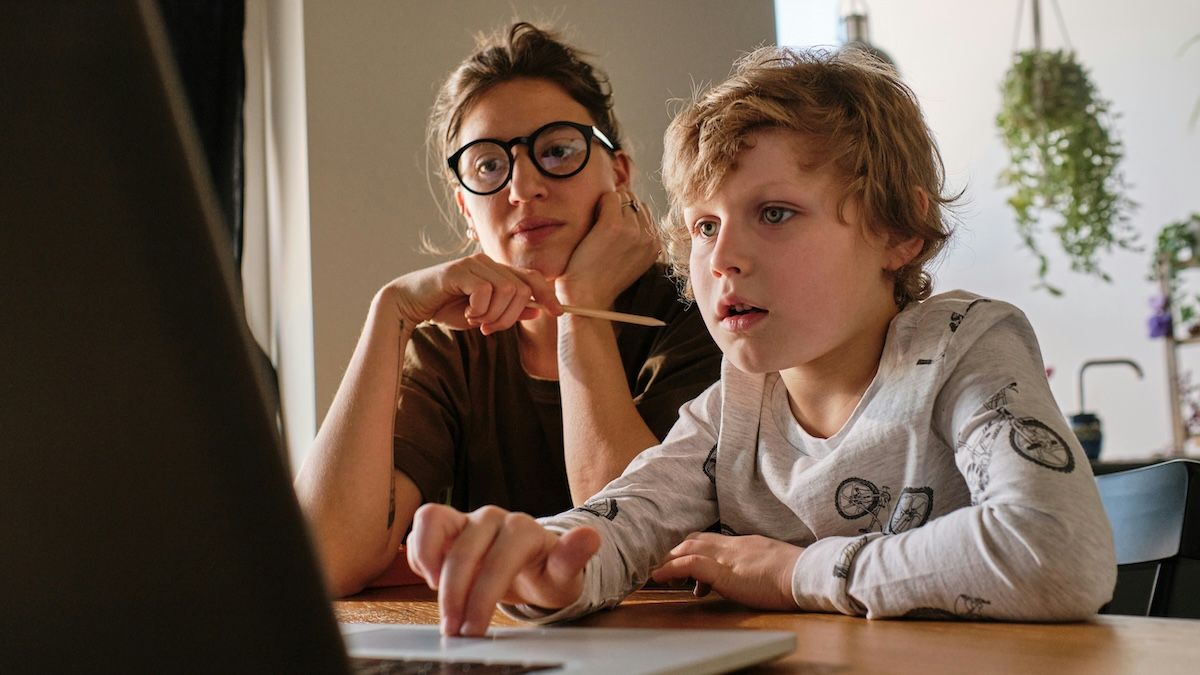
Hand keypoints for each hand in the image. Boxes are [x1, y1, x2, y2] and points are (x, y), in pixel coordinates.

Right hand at [385, 253, 561, 333]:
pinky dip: (479, 309)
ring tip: (476, 321)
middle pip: (521, 288)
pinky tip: (466, 314)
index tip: (558, 313)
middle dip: (511, 315)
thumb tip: (537, 309)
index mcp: (496, 271)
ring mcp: (473, 264)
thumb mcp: (483, 314)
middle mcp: (487, 263)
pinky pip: (485, 291)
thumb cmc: (445, 308)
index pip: (531, 278)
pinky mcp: (458, 270)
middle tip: (490, 328)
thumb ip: (508, 311)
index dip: (548, 294)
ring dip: (494, 314)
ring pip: (506, 290)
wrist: (409, 304)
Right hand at [406, 504, 599, 635]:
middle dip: (454, 596)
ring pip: (433, 525)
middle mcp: (494, 518)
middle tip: (453, 631)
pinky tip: (432, 580)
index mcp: (524, 529)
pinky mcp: (447, 523)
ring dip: (429, 568)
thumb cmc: (547, 573)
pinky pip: (422, 527)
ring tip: (440, 600)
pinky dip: (420, 554)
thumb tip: (590, 537)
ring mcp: (469, 518)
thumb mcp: (564, 576)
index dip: (482, 597)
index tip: (475, 630)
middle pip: (463, 552)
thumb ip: (573, 558)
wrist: (532, 565)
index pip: (497, 560)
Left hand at [555, 190, 658, 307]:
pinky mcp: (613, 226)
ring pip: (623, 197)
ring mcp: (633, 231)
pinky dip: (598, 202)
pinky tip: (591, 219)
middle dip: (618, 206)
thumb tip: (630, 207)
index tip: (610, 227)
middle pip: (635, 202)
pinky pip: (609, 197)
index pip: (644, 212)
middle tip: (601, 224)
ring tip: (595, 224)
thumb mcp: (630, 261)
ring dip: (607, 204)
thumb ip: (637, 239)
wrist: (587, 296)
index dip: (625, 214)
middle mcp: (648, 237)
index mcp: (656, 246)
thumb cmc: (601, 279)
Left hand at [650, 532, 801, 609]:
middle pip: (693, 540)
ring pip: (687, 548)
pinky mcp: (725, 572)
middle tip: (661, 567)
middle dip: (674, 552)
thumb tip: (742, 577)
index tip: (679, 561)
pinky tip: (659, 577)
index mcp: (743, 544)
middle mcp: (731, 545)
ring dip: (667, 560)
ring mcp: (727, 557)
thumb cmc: (795, 574)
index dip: (690, 548)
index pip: (709, 539)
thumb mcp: (769, 565)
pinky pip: (691, 565)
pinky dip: (671, 569)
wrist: (806, 574)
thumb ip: (752, 568)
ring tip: (654, 574)